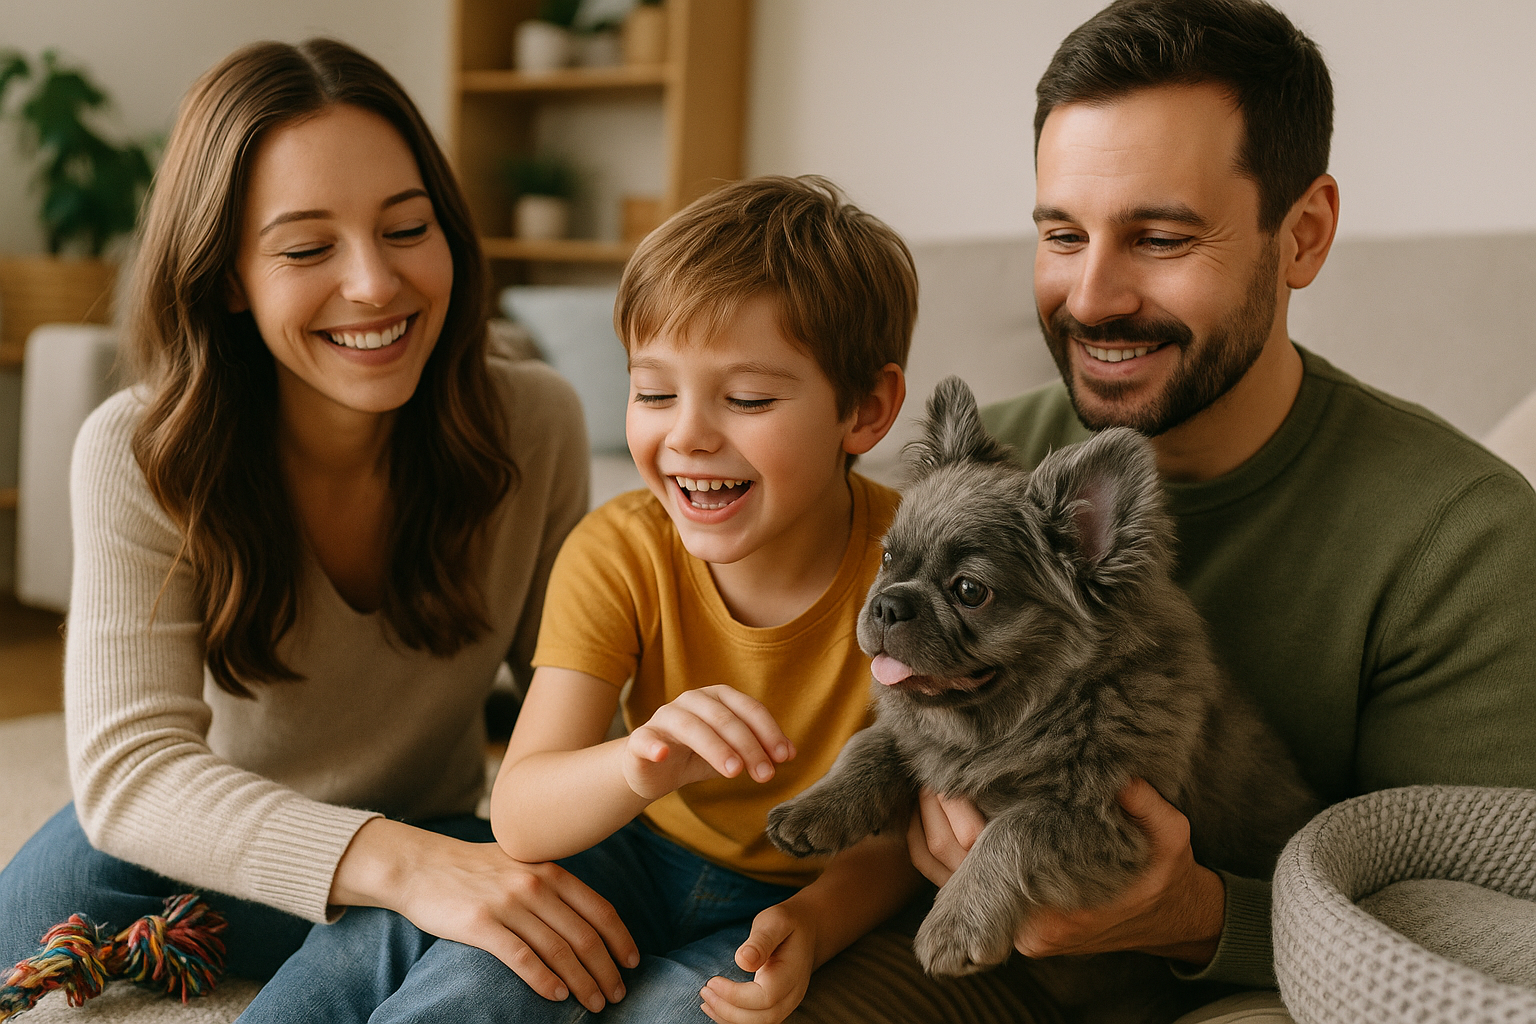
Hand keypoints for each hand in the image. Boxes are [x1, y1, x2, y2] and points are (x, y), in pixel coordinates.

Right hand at [331, 818, 639, 1012]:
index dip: (621, 938)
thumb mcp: (521, 863)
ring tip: (595, 1002)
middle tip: (617, 994)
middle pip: (584, 934)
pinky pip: (521, 957)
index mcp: (550, 870)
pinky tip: (558, 995)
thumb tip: (586, 915)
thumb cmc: (473, 869)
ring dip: (582, 981)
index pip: (599, 909)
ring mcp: (508, 903)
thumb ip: (552, 883)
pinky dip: (544, 979)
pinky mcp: (481, 924)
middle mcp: (535, 884)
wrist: (421, 865)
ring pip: (558, 950)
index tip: (633, 962)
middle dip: (606, 968)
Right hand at [624, 685, 794, 800]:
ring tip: (733, 771)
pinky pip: (646, 739)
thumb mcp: (732, 753)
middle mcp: (691, 701)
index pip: (747, 708)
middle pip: (724, 718)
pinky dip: (654, 745)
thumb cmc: (696, 756)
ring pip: (691, 726)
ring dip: (715, 747)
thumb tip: (791, 753)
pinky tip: (663, 755)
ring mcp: (664, 717)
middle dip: (748, 745)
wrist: (653, 772)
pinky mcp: (640, 739)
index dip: (768, 731)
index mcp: (717, 698)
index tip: (784, 757)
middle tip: (765, 774)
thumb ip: (759, 750)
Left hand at [699, 901, 816, 1023]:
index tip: (712, 981)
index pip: (765, 997)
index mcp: (792, 973)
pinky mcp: (777, 1006)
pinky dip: (734, 1019)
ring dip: (729, 1018)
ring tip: (706, 1000)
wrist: (807, 930)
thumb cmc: (787, 923)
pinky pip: (756, 1022)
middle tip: (704, 991)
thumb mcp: (775, 921)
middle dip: (728, 1010)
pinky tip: (716, 1007)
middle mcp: (793, 994)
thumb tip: (743, 960)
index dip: (735, 995)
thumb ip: (761, 940)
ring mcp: (787, 1004)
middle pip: (761, 1018)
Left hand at [906, 779, 1225, 964]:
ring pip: (937, 871)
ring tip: (925, 773)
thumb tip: (1125, 778)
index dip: (958, 804)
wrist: (1168, 917)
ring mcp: (1008, 925)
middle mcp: (1024, 923)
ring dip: (923, 821)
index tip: (952, 765)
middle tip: (929, 758)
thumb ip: (1148, 809)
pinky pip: (943, 880)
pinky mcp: (1000, 917)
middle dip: (933, 804)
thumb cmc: (1163, 872)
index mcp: (1057, 905)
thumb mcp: (1170, 837)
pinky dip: (928, 842)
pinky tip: (928, 805)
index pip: (980, 849)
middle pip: (947, 856)